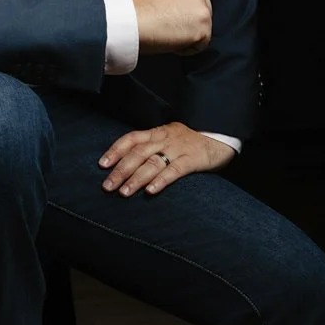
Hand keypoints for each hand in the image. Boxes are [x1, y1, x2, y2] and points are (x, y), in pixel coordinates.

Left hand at [98, 121, 234, 198]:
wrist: (222, 133)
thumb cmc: (192, 140)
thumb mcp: (170, 138)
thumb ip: (153, 148)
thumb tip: (129, 165)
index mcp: (158, 132)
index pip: (131, 138)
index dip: (115, 150)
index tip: (102, 164)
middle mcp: (165, 139)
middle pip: (138, 153)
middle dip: (120, 170)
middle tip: (107, 185)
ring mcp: (179, 149)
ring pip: (153, 163)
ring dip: (136, 178)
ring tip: (123, 192)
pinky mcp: (193, 160)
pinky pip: (174, 170)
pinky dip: (161, 181)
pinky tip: (151, 191)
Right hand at [127, 0, 212, 56]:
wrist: (129, 19)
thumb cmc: (133, 8)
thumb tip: (174, 9)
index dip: (178, 10)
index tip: (166, 17)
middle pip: (200, 9)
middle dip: (187, 21)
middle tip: (166, 28)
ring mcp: (202, 4)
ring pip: (202, 26)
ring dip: (186, 34)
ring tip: (165, 33)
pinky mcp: (204, 24)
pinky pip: (201, 44)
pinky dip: (186, 48)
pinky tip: (169, 41)